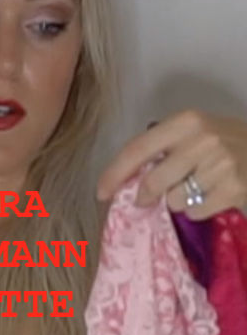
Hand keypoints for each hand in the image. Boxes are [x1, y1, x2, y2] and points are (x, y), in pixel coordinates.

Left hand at [96, 109, 246, 219]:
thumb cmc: (231, 143)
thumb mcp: (199, 132)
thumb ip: (167, 147)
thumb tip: (129, 178)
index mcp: (188, 121)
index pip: (139, 148)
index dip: (115, 172)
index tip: (102, 192)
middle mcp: (202, 139)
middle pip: (153, 181)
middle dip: (145, 196)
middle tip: (147, 200)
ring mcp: (219, 165)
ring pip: (174, 200)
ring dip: (179, 202)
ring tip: (197, 189)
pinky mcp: (231, 190)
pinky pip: (195, 213)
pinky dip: (199, 211)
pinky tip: (212, 197)